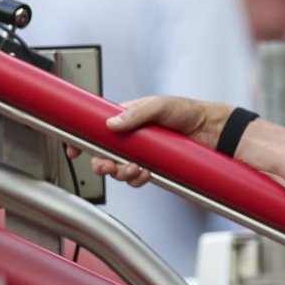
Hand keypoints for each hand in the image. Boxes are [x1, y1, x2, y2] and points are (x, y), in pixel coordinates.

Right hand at [66, 96, 233, 187]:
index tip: (72, 149)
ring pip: (118, 169)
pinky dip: (137, 179)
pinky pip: (136, 178)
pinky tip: (145, 173)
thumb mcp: (160, 106)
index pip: (97, 128)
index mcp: (127, 118)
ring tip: (134, 168)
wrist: (212, 131)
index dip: (82, 139)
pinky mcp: (153, 166)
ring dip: (121, 172)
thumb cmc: (187, 112)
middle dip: (102, 163)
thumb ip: (136, 113)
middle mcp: (131, 137)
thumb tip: (112, 124)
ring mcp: (141, 153)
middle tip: (107, 165)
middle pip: (104, 154)